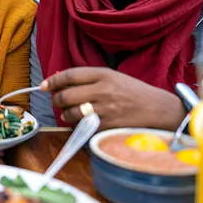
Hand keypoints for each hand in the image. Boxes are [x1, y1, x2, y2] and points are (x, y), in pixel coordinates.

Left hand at [41, 67, 185, 130]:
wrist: (159, 110)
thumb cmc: (133, 92)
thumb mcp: (112, 77)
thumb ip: (88, 78)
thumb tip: (58, 80)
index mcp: (103, 74)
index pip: (70, 75)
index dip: (53, 81)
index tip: (44, 86)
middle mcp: (102, 91)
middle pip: (66, 96)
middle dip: (57, 100)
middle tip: (57, 102)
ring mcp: (105, 110)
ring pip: (72, 113)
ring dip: (66, 115)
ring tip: (69, 113)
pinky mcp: (107, 126)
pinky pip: (83, 127)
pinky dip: (78, 126)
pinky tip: (82, 123)